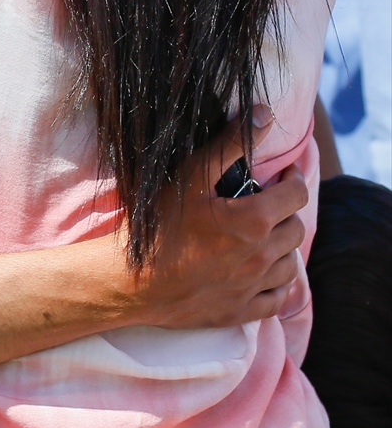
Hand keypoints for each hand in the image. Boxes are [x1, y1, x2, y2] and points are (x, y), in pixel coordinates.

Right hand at [124, 116, 306, 329]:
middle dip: (288, 211)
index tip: (286, 172)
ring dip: (284, 246)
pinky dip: (278, 284)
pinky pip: (276, 300)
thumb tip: (264, 115)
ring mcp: (252, 288)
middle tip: (270, 200)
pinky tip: (265, 274)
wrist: (132, 279)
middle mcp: (261, 256)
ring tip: (267, 235)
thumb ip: (230, 143)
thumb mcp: (191, 174)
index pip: (296, 195)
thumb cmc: (159, 223)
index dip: (295, 178)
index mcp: (253, 221)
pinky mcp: (239, 312)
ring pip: (290, 266)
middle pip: (296, 229)